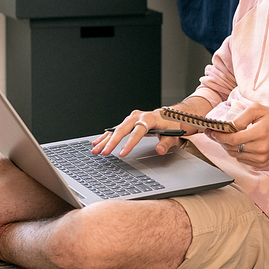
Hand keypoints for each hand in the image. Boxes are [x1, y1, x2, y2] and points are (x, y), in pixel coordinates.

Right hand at [91, 96, 211, 158]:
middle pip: (122, 129)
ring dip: (105, 140)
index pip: (137, 132)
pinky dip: (106, 137)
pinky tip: (97, 143)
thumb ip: (166, 142)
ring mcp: (131, 118)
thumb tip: (160, 150)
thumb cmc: (171, 124)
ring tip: (95, 150)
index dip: (130, 143)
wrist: (169, 115)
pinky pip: (115, 130)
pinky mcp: (128, 122)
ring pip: (116, 130)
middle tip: (104, 153)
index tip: (122, 153)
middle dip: (112, 142)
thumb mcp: (173, 134)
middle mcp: (138, 116)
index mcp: (149, 118)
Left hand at [207, 103, 268, 167]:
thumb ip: (242, 116)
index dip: (219, 136)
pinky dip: (237, 152)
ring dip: (228, 147)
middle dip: (221, 141)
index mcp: (260, 133)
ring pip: (235, 155)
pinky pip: (242, 160)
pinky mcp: (261, 164)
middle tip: (216, 133)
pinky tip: (240, 144)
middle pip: (231, 148)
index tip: (211, 131)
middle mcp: (260, 148)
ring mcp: (261, 158)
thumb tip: (229, 126)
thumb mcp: (259, 110)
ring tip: (228, 137)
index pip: (233, 139)